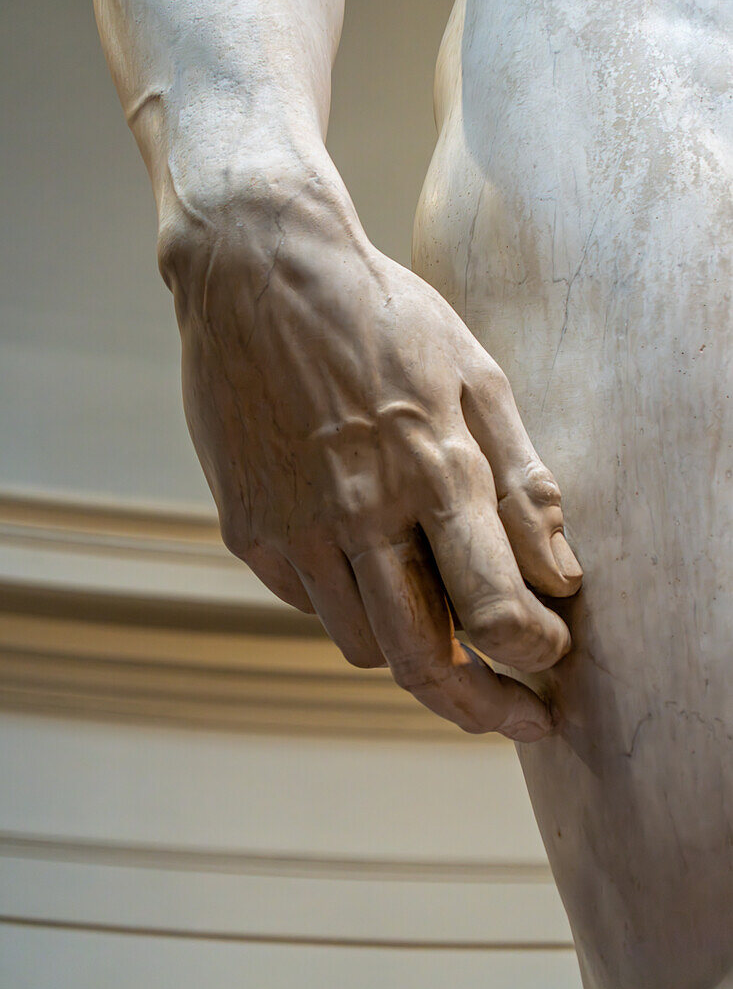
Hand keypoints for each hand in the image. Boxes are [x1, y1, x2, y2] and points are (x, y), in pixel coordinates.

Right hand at [162, 169, 581, 738]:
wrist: (258, 272)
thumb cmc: (381, 315)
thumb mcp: (475, 374)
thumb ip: (523, 480)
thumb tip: (562, 574)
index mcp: (431, 468)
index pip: (496, 611)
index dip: (536, 652)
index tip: (553, 655)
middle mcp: (359, 511)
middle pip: (423, 664)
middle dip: (483, 707)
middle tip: (518, 716)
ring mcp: (294, 526)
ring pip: (363, 646)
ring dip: (410, 652)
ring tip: (438, 623)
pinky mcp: (247, 528)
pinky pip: (308, 603)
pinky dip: (348, 602)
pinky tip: (367, 564)